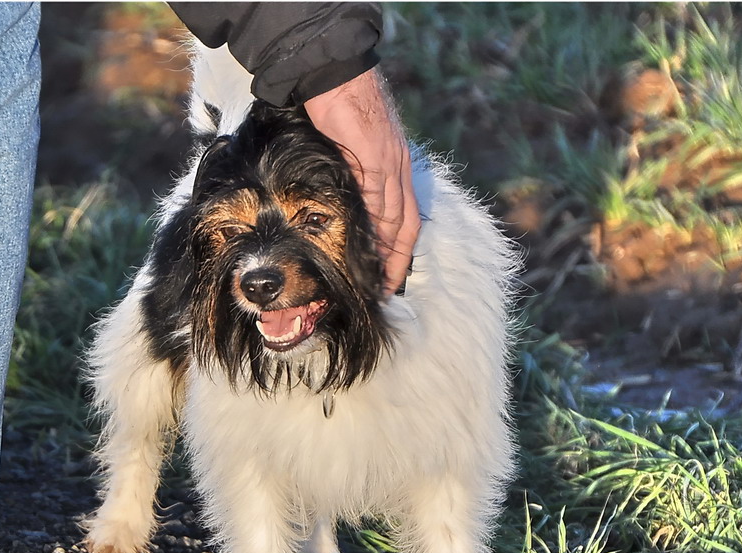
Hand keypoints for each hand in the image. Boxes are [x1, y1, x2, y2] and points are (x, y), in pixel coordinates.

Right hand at [304, 69, 419, 295]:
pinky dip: (376, 228)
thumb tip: (337, 206)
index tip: (389, 277)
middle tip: (385, 290)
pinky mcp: (377, 158)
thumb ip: (350, 178)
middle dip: (398, 260)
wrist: (334, 73)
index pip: (404, 218)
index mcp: (395, 167)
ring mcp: (391, 164)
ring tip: (375, 278)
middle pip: (407, 225)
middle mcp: (399, 168)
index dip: (400, 250)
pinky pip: (380, 201)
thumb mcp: (346, 150)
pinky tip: (367, 247)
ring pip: (396, 218)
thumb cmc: (336, 106)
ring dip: (388, 251)